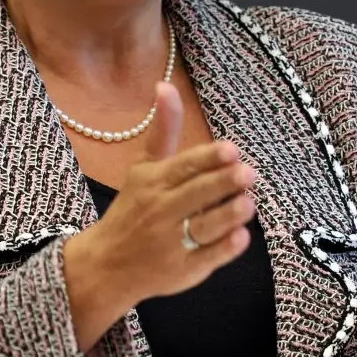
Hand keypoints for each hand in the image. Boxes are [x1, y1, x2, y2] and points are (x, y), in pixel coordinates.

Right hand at [62, 82, 255, 349]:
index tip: (231, 150)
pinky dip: (226, 248)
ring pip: (206, 226)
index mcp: (152, 183)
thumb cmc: (133, 208)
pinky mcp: (184, 271)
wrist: (107, 264)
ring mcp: (172, 243)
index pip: (184, 167)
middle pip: (197, 194)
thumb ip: (163, 130)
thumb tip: (165, 85)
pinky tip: (241, 236)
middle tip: (249, 173)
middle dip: (224, 183)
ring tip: (248, 204)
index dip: (208, 159)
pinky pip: (209, 258)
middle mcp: (161, 211)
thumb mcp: (144, 168)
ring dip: (229, 215)